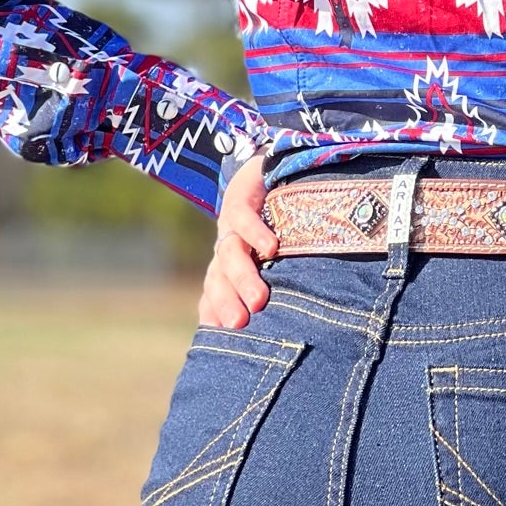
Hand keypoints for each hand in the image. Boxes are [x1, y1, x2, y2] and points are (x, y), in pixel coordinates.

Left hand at [198, 152, 276, 329]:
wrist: (270, 167)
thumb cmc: (279, 222)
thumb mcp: (273, 258)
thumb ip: (275, 284)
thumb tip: (292, 326)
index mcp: (227, 267)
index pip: (213, 297)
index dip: (216, 316)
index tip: (228, 338)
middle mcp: (225, 248)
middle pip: (217, 280)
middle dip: (226, 303)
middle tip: (241, 324)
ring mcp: (230, 223)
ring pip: (229, 254)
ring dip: (242, 277)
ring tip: (258, 299)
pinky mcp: (240, 196)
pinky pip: (243, 217)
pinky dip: (255, 233)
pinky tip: (271, 247)